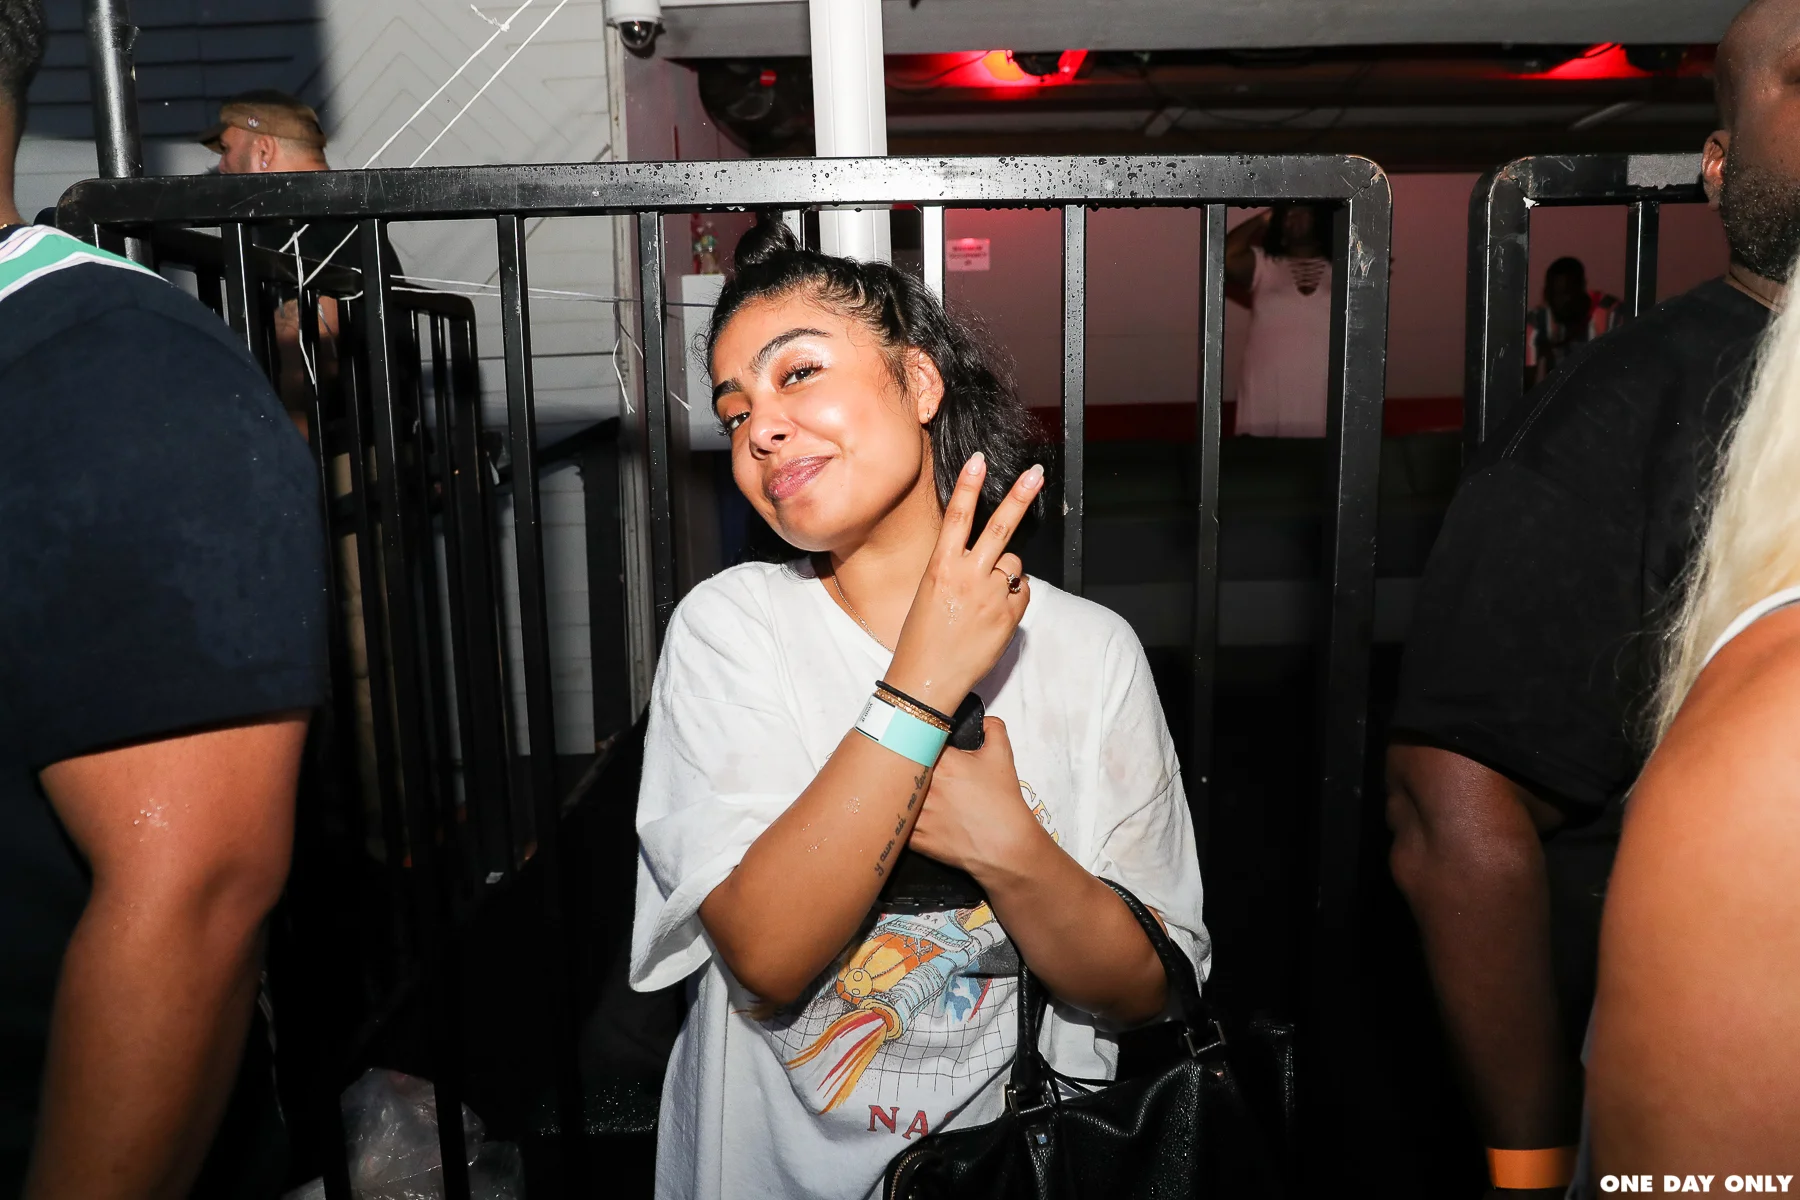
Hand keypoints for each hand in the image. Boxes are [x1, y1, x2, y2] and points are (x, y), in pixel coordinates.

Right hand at [884, 453, 1041, 709]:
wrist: (927, 680)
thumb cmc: (921, 638)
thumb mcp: (929, 593)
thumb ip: (958, 571)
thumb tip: (992, 562)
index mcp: (940, 567)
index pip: (957, 517)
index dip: (970, 486)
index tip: (979, 460)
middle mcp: (967, 576)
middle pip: (999, 527)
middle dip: (1020, 497)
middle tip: (1035, 473)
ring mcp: (990, 596)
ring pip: (1013, 564)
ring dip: (1006, 572)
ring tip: (984, 598)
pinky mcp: (1009, 616)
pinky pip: (1021, 592)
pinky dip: (1013, 597)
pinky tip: (994, 615)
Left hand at [909, 717, 1045, 879]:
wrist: (1006, 847)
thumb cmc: (1003, 805)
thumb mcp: (1003, 757)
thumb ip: (993, 729)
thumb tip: (986, 722)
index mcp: (943, 763)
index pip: (918, 741)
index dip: (919, 741)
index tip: (921, 742)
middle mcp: (926, 787)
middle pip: (899, 766)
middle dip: (904, 764)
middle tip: (912, 766)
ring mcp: (917, 814)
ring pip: (893, 796)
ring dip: (898, 792)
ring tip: (904, 790)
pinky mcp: (914, 838)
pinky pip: (898, 823)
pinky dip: (902, 818)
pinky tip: (910, 815)